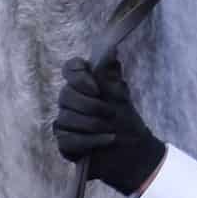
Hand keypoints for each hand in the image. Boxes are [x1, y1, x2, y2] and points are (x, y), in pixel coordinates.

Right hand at [53, 55, 166, 196]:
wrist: (132, 150)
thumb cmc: (125, 119)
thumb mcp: (119, 93)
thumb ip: (109, 72)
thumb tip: (110, 48)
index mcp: (83, 83)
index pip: (70, 68)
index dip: (79, 76)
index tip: (96, 88)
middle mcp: (70, 100)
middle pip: (66, 94)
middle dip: (90, 106)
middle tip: (110, 113)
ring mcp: (64, 121)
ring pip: (66, 117)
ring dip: (92, 124)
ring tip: (110, 129)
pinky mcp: (64, 142)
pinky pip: (68, 138)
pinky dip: (91, 140)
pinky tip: (106, 141)